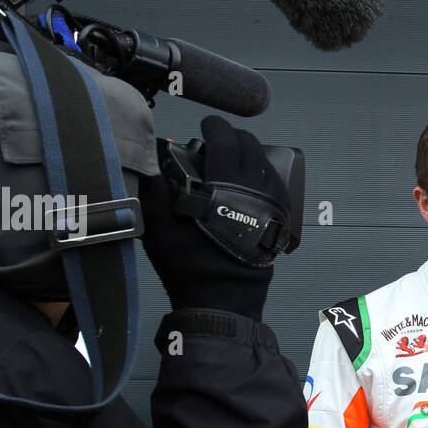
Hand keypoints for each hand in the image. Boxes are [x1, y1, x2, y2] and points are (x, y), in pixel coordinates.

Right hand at [139, 116, 275, 320]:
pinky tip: (250, 184)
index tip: (205, 125)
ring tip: (232, 162)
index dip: (215, 126)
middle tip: (216, 142)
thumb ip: (152, 185)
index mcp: (227, 184)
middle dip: (234, 138)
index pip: (225, 139)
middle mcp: (256, 189)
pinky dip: (264, 177)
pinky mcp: (279, 222)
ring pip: (266, 166)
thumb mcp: (159, 225)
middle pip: (250, 147)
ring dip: (250, 156)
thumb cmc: (189, 264)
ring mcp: (272, 206)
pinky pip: (277, 188)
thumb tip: (148, 154)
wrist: (221, 301)